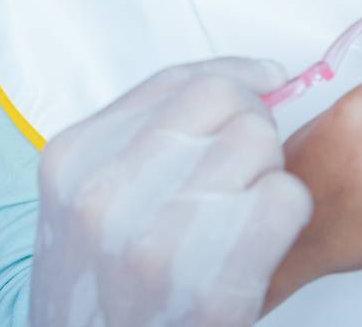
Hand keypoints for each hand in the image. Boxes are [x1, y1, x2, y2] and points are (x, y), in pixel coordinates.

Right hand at [30, 57, 312, 326]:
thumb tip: (242, 81)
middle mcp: (106, 194)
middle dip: (251, 124)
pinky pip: (285, 197)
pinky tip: (259, 238)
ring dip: (267, 169)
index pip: (181, 82)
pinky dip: (287, 212)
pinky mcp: (212, 288)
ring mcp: (156, 243)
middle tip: (246, 162)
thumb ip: (139, 134)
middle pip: (227, 104)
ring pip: (259, 142)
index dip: (236, 74)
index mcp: (74, 159)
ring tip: (241, 208)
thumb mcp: (83, 195)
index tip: (265, 79)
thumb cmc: (97, 286)